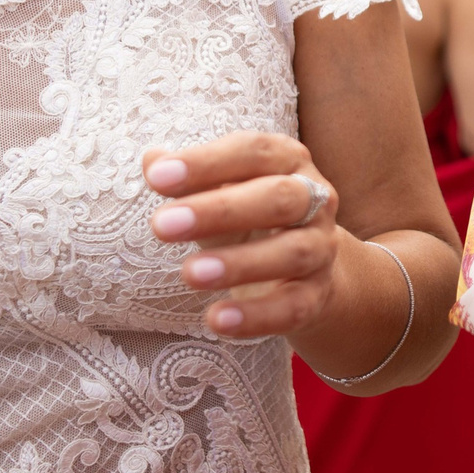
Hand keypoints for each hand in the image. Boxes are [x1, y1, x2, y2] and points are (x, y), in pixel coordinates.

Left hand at [145, 132, 339, 338]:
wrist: (304, 270)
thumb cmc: (249, 218)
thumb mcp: (218, 191)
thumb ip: (190, 176)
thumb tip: (152, 160)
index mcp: (289, 161)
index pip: (253, 152)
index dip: (207, 163)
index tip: (156, 177)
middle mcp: (314, 200)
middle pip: (278, 198)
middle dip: (219, 210)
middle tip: (161, 225)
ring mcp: (321, 249)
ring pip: (291, 253)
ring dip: (239, 264)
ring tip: (189, 273)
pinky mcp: (317, 295)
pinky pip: (292, 307)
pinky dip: (256, 316)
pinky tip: (216, 320)